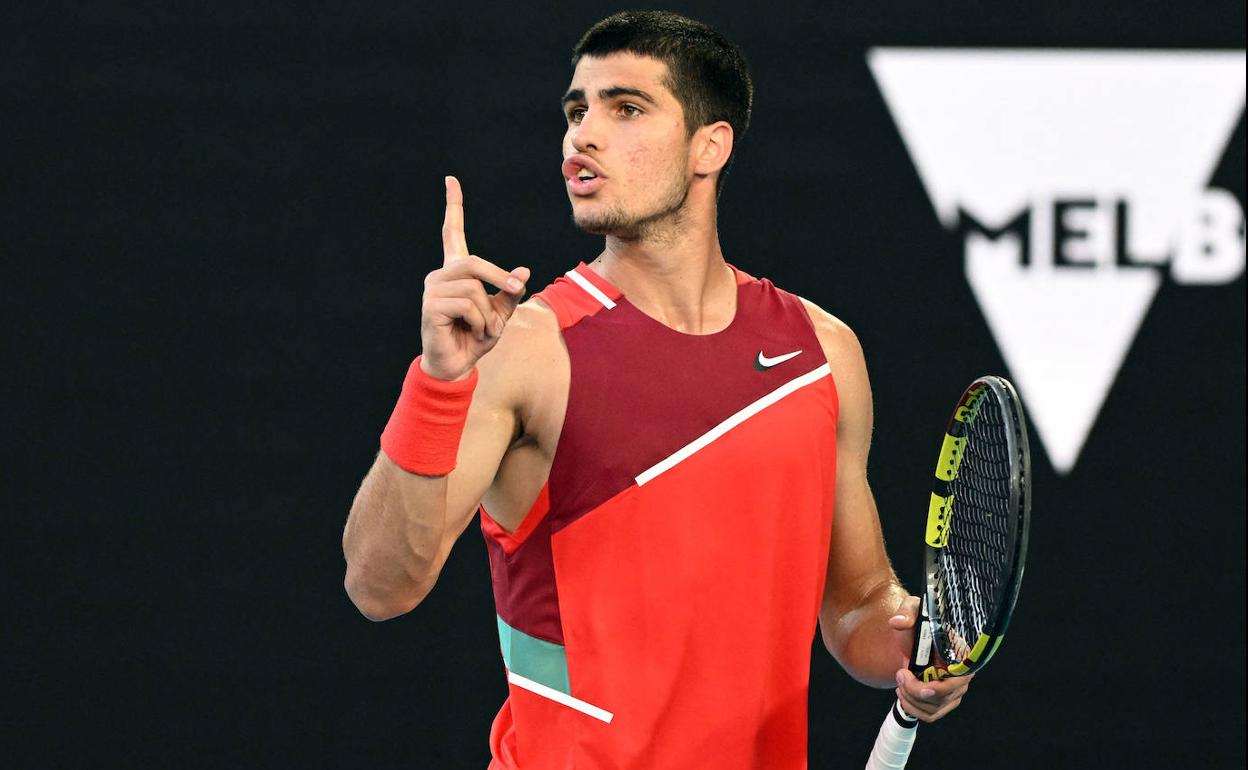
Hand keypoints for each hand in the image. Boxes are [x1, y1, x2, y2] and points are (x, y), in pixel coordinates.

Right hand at [420, 176, 529, 380]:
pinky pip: (468, 305)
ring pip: (475, 289)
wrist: (457, 365)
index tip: (450, 180)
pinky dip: (480, 322)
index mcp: (455, 272)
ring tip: (483, 329)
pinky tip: (472, 332)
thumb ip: (511, 291)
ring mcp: (432, 290)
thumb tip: (524, 271)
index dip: (453, 206)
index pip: (452, 232)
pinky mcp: (430, 306)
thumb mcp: (501, 313)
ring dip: (489, 314)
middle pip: (475, 263)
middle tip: (514, 299)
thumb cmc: (476, 337)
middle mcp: (440, 275)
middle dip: (500, 281)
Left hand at [887, 595, 972, 721]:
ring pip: (934, 708)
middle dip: (916, 690)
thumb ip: (907, 612)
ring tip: (900, 681)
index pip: (961, 679)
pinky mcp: (944, 701)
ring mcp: (954, 690)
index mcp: (961, 654)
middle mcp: (963, 675)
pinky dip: (913, 708)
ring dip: (910, 698)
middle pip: (944, 697)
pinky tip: (902, 694)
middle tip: (900, 674)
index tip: (922, 687)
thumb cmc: (916, 623)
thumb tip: (898, 622)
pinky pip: (930, 715)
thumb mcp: (911, 610)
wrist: (910, 639)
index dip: (942, 687)